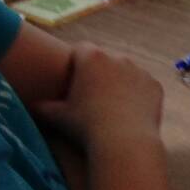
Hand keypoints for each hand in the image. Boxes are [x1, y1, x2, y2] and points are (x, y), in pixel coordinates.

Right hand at [31, 43, 164, 152]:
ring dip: (119, 81)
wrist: (124, 140)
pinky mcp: (155, 84)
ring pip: (126, 71)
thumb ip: (44, 107)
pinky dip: (137, 94)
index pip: (80, 50)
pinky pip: (143, 86)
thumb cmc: (86, 125)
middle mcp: (118, 57)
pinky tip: (130, 111)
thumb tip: (33, 106)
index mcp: (92, 58)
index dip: (75, 62)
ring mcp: (140, 70)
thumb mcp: (59, 116)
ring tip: (111, 104)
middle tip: (91, 93)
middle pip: (105, 59)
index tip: (72, 77)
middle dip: (98, 71)